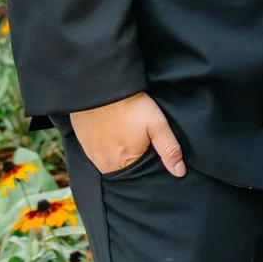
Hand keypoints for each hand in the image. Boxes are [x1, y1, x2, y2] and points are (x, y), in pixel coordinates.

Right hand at [69, 92, 185, 177]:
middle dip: (135, 157)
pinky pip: (99, 150)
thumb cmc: (130, 106)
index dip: (150, 162)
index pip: (140, 173)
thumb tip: (179, 172)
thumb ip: (169, 150)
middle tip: (140, 137)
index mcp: (122, 165)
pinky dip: (108, 144)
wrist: (102, 88)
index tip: (153, 147)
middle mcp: (104, 165)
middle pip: (125, 167)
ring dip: (120, 151)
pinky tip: (115, 132)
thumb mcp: (156, 126)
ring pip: (112, 159)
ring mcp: (91, 154)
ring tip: (127, 133)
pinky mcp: (84, 143)